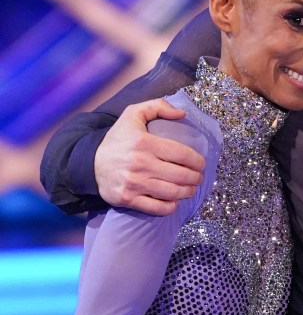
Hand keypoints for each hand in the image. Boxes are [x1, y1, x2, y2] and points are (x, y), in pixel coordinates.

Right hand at [94, 99, 205, 213]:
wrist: (90, 162)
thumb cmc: (118, 139)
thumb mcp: (133, 114)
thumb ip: (158, 106)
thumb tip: (182, 114)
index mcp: (144, 143)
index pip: (182, 154)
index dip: (197, 161)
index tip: (201, 163)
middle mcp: (140, 164)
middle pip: (180, 175)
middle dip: (196, 178)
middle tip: (198, 177)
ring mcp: (133, 184)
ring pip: (172, 193)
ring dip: (188, 192)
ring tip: (191, 188)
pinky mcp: (127, 199)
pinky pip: (158, 208)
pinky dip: (171, 206)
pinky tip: (175, 201)